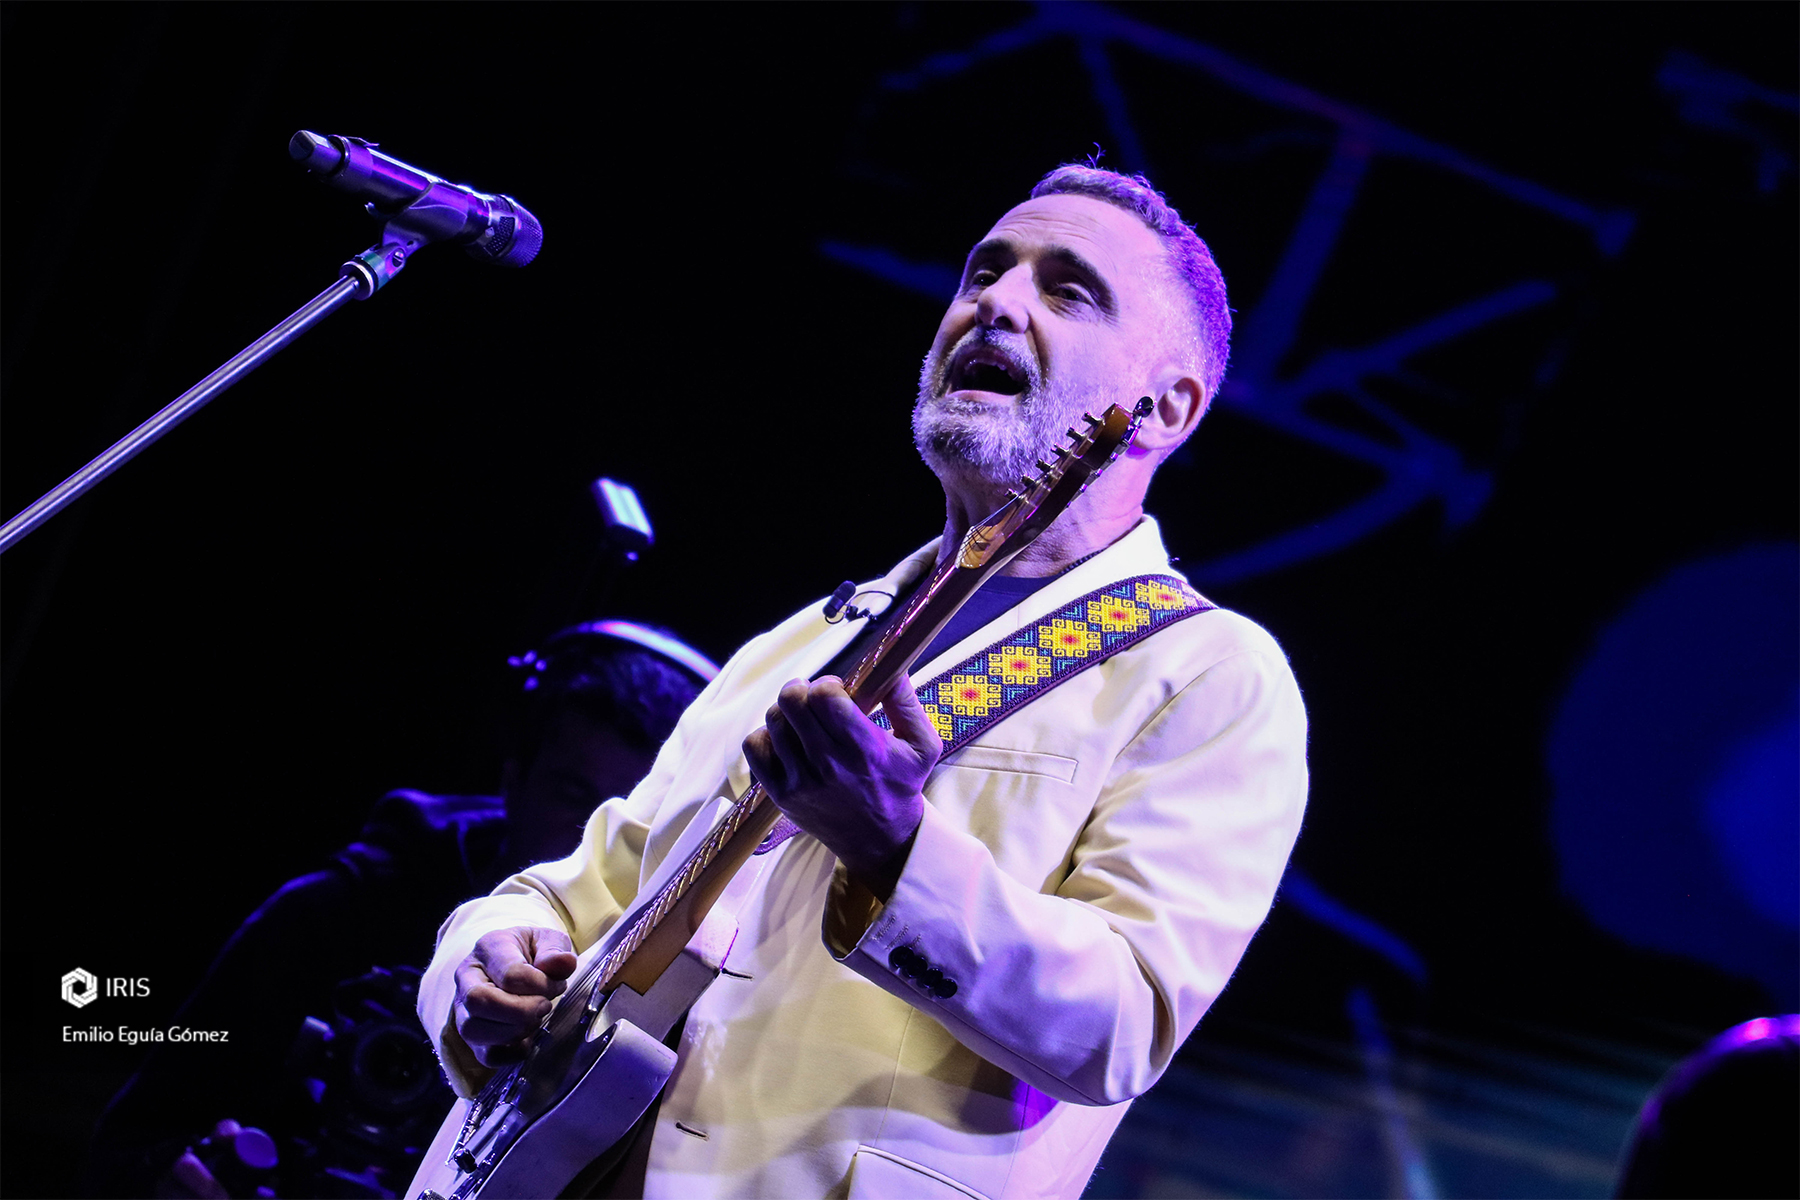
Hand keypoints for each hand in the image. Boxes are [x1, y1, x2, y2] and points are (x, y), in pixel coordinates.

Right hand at [452, 926, 577, 1066]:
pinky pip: (485, 1055)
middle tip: (544, 1006)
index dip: (541, 985)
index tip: (557, 984)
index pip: (510, 974)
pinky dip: (511, 1054)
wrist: (515, 961)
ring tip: (536, 1020)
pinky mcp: (472, 1035)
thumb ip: (556, 950)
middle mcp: (467, 978)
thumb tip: (565, 963)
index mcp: (488, 948)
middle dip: (521, 1011)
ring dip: (514, 1032)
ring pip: (473, 1030)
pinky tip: (528, 1040)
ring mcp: (463, 1009)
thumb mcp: (548, 940)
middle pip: (479, 1001)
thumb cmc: (532, 951)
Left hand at [742, 673, 941, 898]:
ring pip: (774, 720)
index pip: (825, 697)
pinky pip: (755, 747)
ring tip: (804, 722)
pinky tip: (787, 741)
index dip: (828, 684)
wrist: (881, 841)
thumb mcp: (922, 745)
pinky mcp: (781, 794)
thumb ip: (907, 702)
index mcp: (863, 749)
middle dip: (802, 689)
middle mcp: (828, 765)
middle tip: (814, 699)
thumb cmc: (900, 786)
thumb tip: (890, 665)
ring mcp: (800, 781)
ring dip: (787, 712)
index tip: (837, 690)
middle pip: (792, 702)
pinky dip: (766, 736)